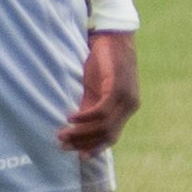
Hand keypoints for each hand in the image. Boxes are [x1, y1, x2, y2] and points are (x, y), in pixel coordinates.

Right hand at [60, 29, 137, 154]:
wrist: (112, 35)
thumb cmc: (103, 60)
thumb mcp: (95, 87)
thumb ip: (89, 105)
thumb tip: (75, 125)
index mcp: (125, 108)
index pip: (111, 136)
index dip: (95, 148)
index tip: (77, 156)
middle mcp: (129, 106)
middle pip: (107, 135)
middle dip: (83, 143)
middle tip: (62, 145)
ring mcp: (126, 98)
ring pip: (103, 126)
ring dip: (80, 132)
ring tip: (62, 134)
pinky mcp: (118, 88)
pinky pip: (101, 111)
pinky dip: (85, 117)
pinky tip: (70, 118)